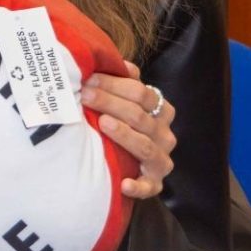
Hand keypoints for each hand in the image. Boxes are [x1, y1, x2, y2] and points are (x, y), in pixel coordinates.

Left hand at [81, 60, 175, 199]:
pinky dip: (137, 186)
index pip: (142, 93)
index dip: (115, 84)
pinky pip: (149, 187)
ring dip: (125, 136)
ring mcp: (161, 161)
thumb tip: (119, 62)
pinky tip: (122, 183)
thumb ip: (122, 81)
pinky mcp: (153, 184)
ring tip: (103, 124)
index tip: (88, 79)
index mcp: (160, 111)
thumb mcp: (122, 99)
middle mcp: (164, 135)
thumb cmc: (121, 122)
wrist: (127, 162)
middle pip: (141, 117)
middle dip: (111, 104)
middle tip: (85, 96)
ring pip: (146, 147)